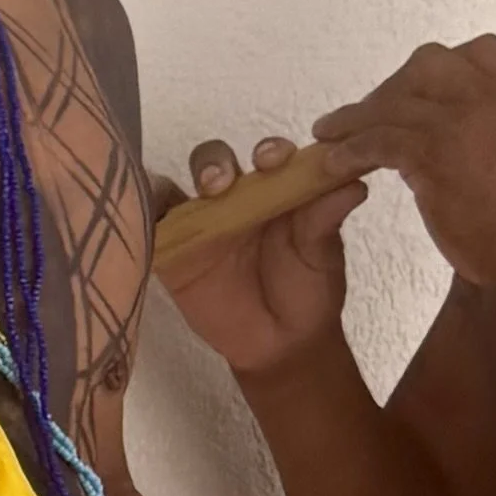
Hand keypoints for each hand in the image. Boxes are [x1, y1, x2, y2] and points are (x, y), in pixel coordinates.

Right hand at [154, 136, 366, 376]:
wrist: (282, 345)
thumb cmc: (307, 292)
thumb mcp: (322, 256)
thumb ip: (328, 218)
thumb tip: (356, 183)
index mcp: (275, 190)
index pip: (266, 156)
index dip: (268, 150)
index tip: (273, 160)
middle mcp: (235, 197)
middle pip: (216, 161)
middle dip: (216, 163)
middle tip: (222, 183)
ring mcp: (200, 220)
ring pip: (181, 183)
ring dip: (175, 191)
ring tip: (199, 197)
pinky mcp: (172, 249)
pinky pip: (151, 221)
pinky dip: (141, 206)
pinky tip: (140, 203)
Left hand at [313, 38, 495, 288]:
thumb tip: (470, 126)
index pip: (477, 49)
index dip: (446, 67)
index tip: (425, 89)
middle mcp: (485, 94)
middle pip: (426, 64)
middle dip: (395, 86)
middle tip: (375, 112)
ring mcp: (454, 119)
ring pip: (390, 102)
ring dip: (356, 118)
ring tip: (330, 133)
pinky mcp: (428, 151)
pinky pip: (377, 139)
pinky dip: (351, 149)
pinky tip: (337, 163)